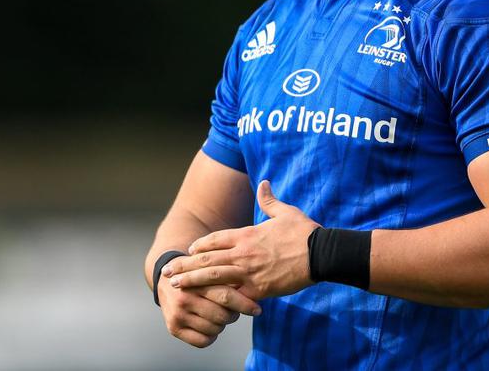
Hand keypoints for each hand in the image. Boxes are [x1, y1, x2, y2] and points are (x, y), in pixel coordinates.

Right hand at [157, 274, 260, 347]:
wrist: (164, 278)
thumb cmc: (194, 272)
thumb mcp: (206, 267)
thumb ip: (224, 276)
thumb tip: (252, 288)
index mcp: (195, 280)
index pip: (225, 295)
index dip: (244, 304)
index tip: (257, 309)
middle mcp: (185, 297)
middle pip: (221, 315)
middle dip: (234, 315)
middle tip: (235, 312)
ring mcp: (178, 314)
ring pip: (214, 329)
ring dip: (222, 325)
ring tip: (219, 315)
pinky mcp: (173, 328)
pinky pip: (202, 341)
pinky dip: (211, 336)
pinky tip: (209, 325)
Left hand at [162, 180, 318, 298]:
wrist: (321, 253)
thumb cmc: (303, 231)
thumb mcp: (284, 211)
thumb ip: (269, 200)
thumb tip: (263, 183)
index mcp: (247, 234)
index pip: (215, 239)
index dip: (200, 245)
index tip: (188, 250)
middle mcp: (243, 252)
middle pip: (207, 259)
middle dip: (185, 265)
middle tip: (167, 270)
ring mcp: (249, 271)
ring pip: (214, 277)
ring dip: (192, 281)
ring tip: (175, 286)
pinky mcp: (259, 289)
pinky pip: (235, 296)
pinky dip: (220, 300)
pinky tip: (208, 305)